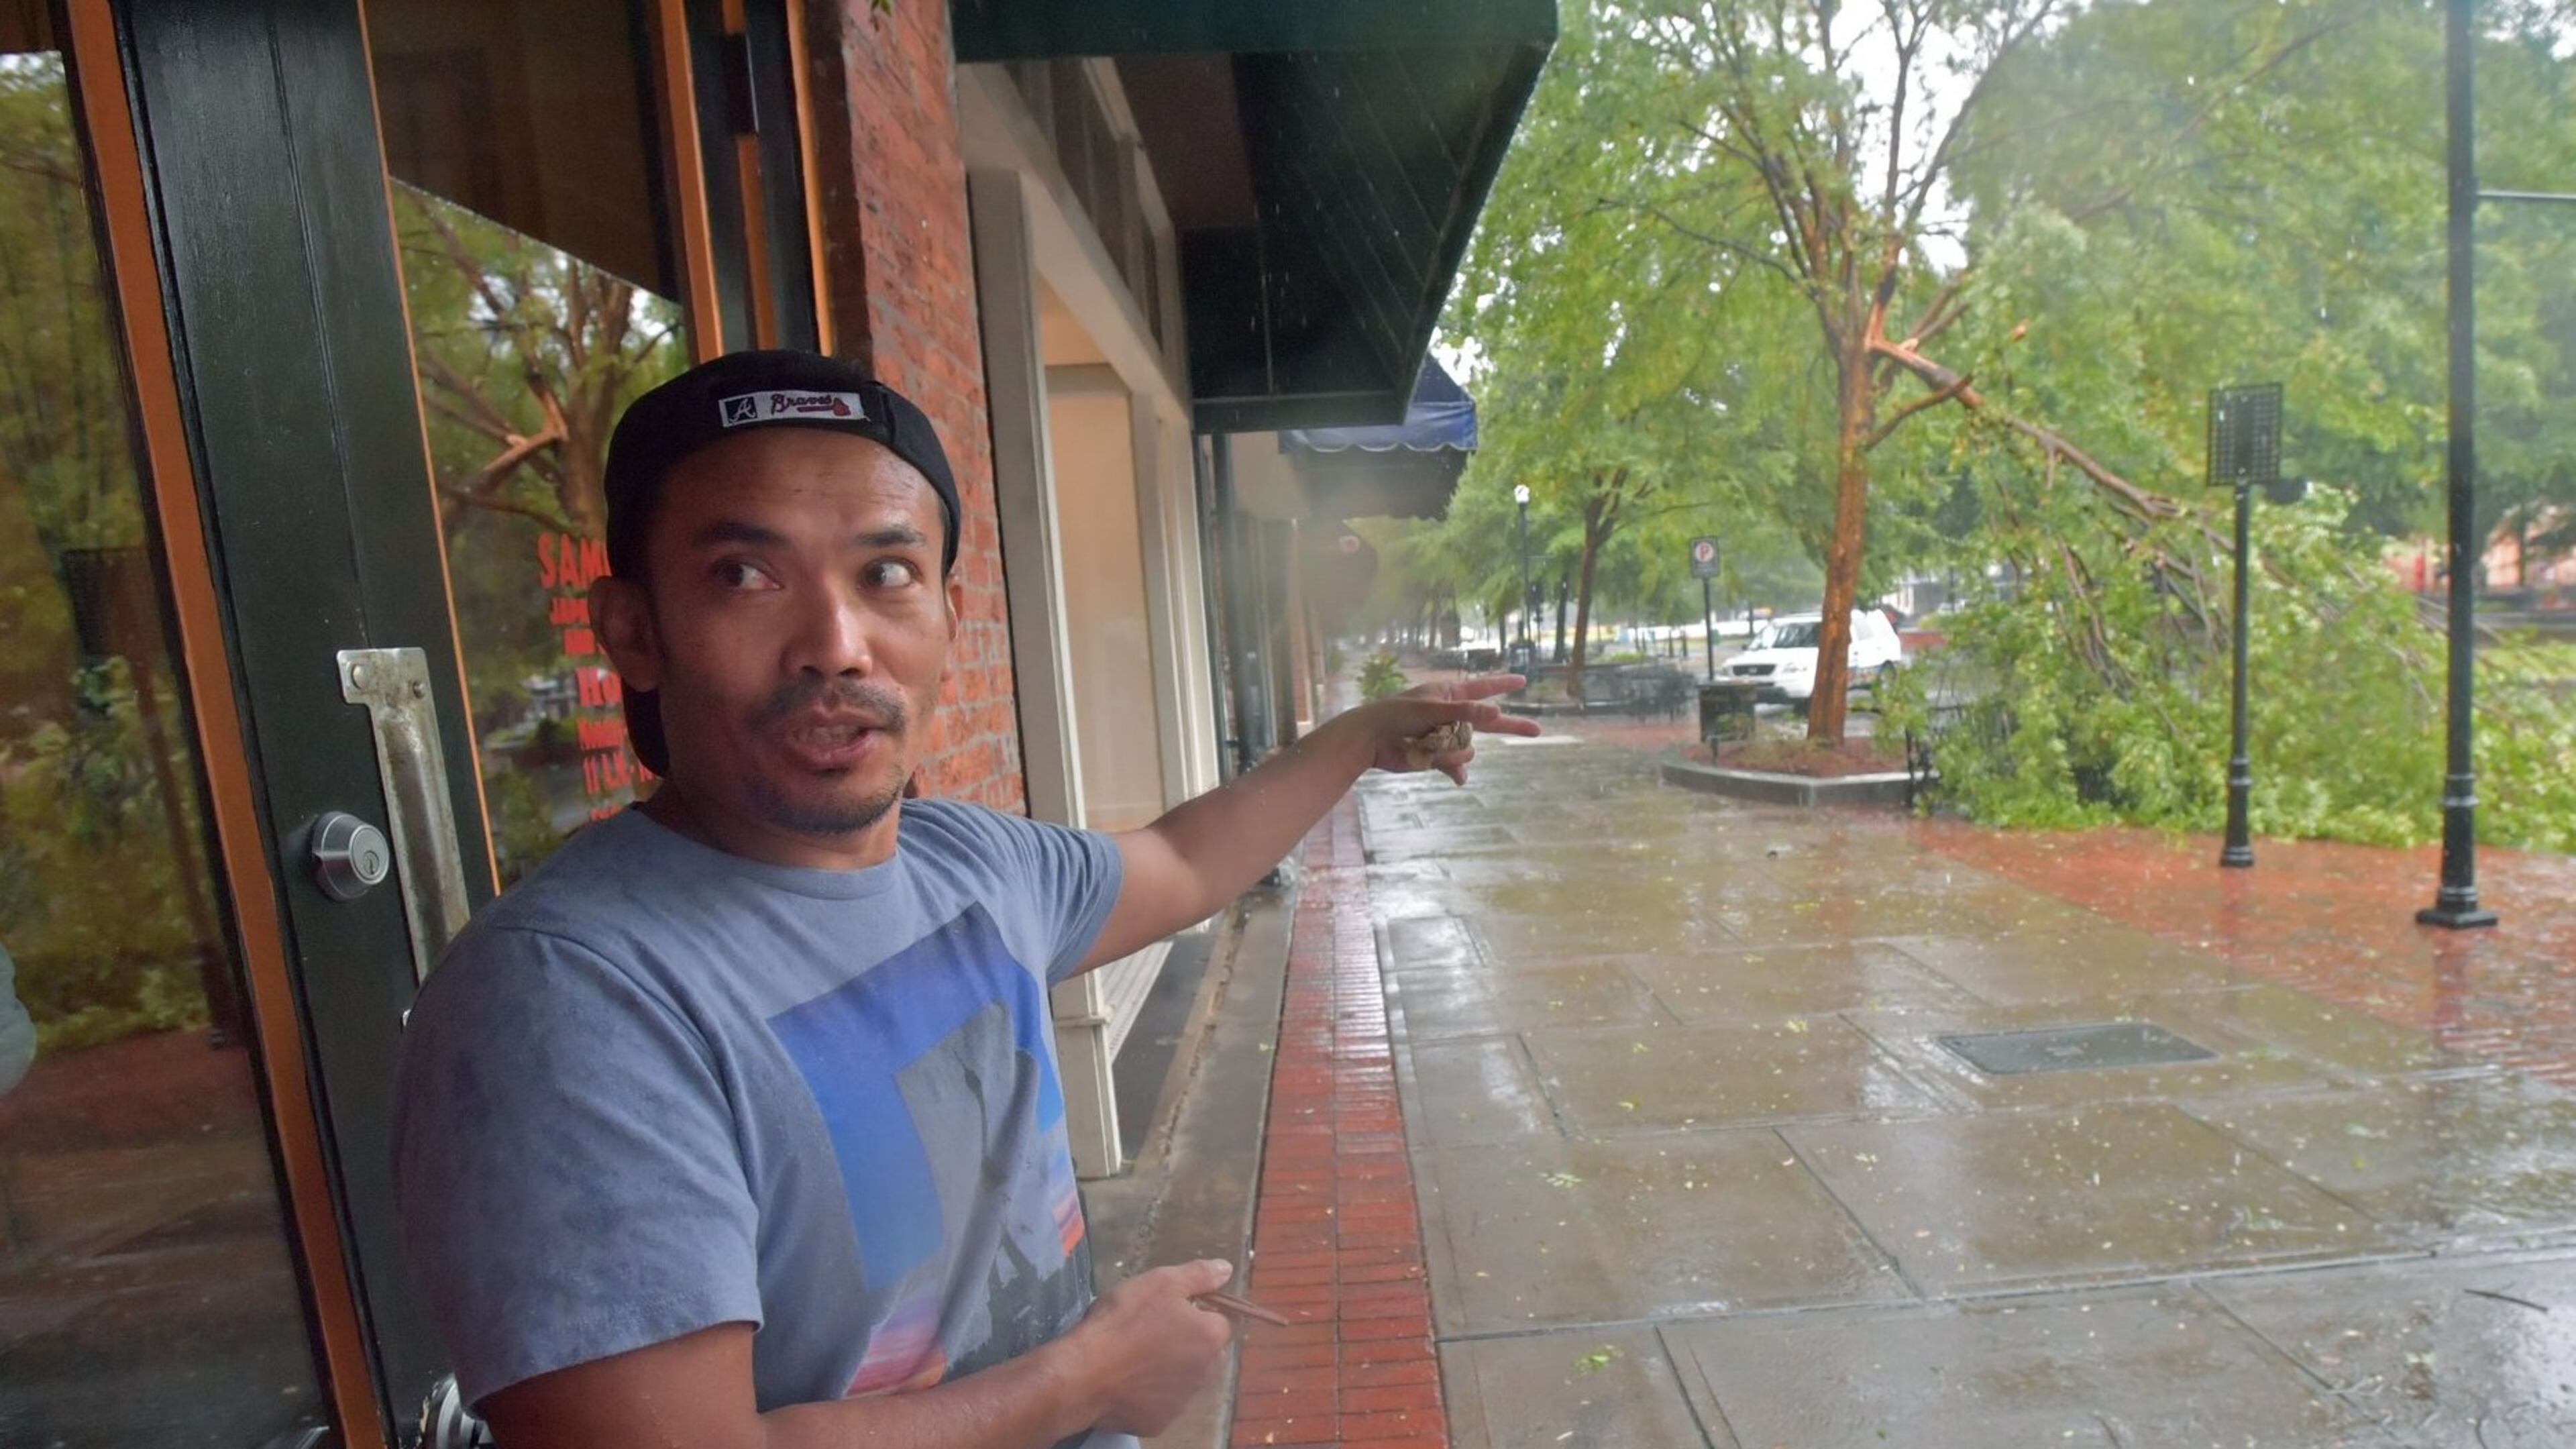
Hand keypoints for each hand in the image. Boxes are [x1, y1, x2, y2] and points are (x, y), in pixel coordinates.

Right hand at [1066, 1259, 1238, 1436]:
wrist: (1084, 1373)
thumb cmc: (1124, 1321)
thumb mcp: (1161, 1282)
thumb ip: (1199, 1275)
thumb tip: (1227, 1269)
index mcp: (1211, 1337)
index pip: (1217, 1321)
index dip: (1194, 1313)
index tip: (1164, 1310)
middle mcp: (1206, 1373)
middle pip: (1203, 1353)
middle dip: (1185, 1343)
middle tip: (1147, 1331)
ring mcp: (1182, 1403)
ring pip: (1182, 1379)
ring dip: (1168, 1369)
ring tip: (1133, 1357)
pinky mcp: (1158, 1423)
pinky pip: (1158, 1403)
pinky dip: (1147, 1394)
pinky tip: (1125, 1382)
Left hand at [1357, 674, 1543, 784]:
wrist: (1370, 740)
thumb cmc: (1396, 715)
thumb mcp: (1431, 709)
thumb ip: (1463, 712)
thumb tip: (1495, 712)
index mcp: (1448, 695)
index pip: (1482, 688)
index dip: (1502, 685)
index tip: (1522, 680)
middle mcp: (1451, 715)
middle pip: (1488, 722)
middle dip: (1510, 726)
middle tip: (1537, 731)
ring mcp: (1445, 737)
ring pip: (1468, 748)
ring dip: (1453, 751)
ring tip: (1428, 746)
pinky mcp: (1437, 756)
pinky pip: (1457, 766)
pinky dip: (1456, 770)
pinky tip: (1457, 779)